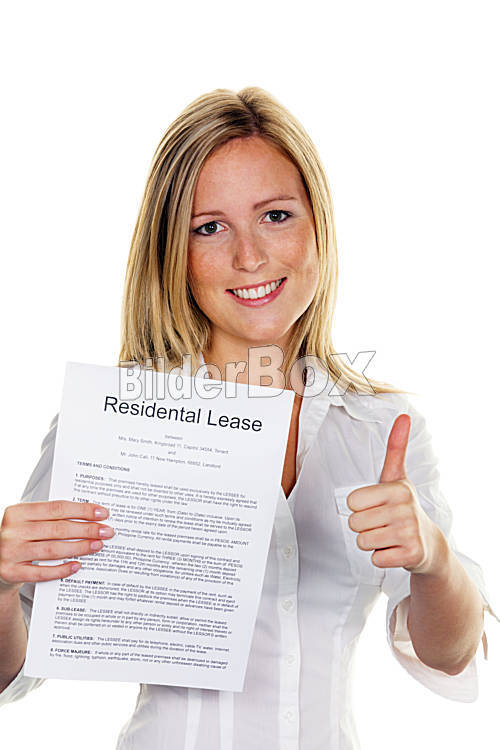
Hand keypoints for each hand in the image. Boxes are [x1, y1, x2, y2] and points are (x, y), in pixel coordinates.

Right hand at [0, 500, 114, 593]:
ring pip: (52, 550)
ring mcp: (10, 552)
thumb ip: (50, 518)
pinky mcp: (10, 572)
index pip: (57, 508)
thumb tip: (89, 517)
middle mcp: (12, 531)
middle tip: (105, 531)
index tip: (101, 513)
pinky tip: (77, 565)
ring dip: (79, 548)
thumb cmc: (17, 538)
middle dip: (86, 530)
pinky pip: (41, 572)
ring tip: (97, 546)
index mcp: (17, 512)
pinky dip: (62, 569)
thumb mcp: (28, 522)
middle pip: (58, 529)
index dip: (82, 510)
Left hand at [346, 413, 447, 575]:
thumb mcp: (398, 476)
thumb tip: (403, 416)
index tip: (377, 506)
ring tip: (388, 536)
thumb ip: (396, 447)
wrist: (428, 543)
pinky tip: (395, 550)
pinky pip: (375, 558)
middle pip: (355, 523)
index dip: (360, 507)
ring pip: (362, 541)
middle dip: (365, 526)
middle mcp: (405, 509)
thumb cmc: (404, 507)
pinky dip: (382, 557)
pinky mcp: (411, 554)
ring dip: (372, 542)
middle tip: (383, 524)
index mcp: (397, 488)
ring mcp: (409, 532)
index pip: (352, 501)